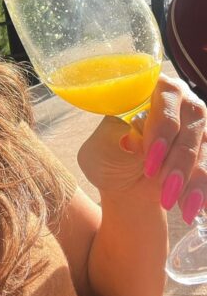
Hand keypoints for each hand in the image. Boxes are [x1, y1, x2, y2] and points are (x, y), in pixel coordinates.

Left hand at [77, 74, 206, 223]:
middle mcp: (179, 100)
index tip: (149, 158)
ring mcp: (198, 125)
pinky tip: (193, 209)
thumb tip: (131, 139)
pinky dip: (202, 189)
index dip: (160, 126)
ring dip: (192, 178)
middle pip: (191, 120)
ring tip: (172, 203)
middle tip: (163, 186)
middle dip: (177, 158)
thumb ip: (111, 139)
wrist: (125, 185)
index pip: (164, 95)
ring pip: (204, 146)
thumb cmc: (109, 157)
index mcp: (149, 87)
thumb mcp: (100, 149)